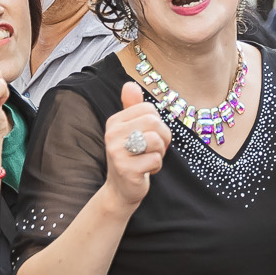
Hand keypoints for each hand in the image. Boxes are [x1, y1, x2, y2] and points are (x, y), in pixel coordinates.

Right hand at [100, 82, 169, 209]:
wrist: (120, 190)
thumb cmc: (131, 157)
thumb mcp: (131, 131)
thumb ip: (132, 108)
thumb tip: (130, 84)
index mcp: (114, 121)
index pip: (149, 109)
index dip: (158, 123)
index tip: (152, 136)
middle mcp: (112, 134)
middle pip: (154, 123)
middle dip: (163, 138)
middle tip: (155, 149)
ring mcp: (117, 152)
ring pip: (156, 140)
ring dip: (160, 153)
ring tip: (149, 159)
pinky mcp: (125, 169)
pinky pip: (155, 160)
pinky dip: (156, 167)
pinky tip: (145, 171)